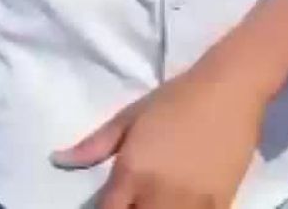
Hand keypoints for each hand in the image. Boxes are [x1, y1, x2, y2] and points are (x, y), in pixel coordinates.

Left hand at [52, 45, 267, 207]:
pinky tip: (175, 205)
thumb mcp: (131, 116)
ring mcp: (191, 205)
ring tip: (150, 202)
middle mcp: (158, 194)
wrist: (230, 90)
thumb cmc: (176, 98)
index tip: (109, 206)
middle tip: (130, 202)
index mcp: (132, 171)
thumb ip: (94, 145)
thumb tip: (57, 160)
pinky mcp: (219, 208)